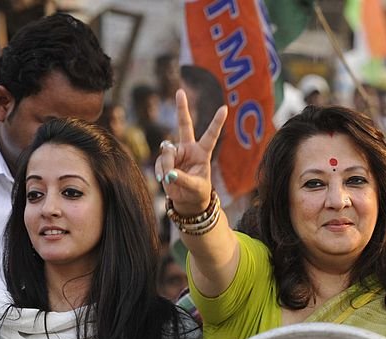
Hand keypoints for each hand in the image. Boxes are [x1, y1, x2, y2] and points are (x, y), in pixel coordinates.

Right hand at [154, 89, 227, 215]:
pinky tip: (163, 179)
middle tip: (180, 92)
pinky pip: (160, 162)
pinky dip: (160, 171)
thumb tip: (169, 173)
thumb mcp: (195, 187)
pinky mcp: (166, 160)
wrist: (187, 200)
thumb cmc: (197, 193)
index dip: (216, 122)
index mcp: (203, 152)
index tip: (225, 108)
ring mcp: (176, 153)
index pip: (211, 135)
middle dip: (181, 109)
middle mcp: (189, 149)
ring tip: (169, 178)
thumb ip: (182, 179)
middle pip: (184, 125)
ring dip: (167, 165)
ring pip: (167, 151)